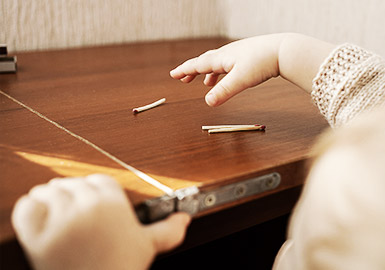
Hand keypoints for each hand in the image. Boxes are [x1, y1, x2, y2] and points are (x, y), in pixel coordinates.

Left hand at [11, 174, 190, 269]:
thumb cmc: (121, 269)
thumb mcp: (147, 248)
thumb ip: (168, 230)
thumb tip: (184, 219)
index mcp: (115, 205)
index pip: (100, 180)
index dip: (94, 189)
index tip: (92, 199)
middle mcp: (88, 207)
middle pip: (74, 183)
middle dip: (71, 192)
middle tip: (72, 207)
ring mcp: (62, 221)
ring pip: (49, 191)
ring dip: (48, 197)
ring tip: (53, 209)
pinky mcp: (39, 236)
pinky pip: (27, 208)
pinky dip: (29, 208)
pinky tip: (38, 216)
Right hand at [170, 33, 334, 106]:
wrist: (283, 50)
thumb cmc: (262, 62)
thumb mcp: (241, 80)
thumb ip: (224, 91)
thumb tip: (207, 103)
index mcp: (222, 58)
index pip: (198, 64)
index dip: (185, 70)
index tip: (173, 75)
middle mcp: (228, 53)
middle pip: (205, 62)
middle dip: (193, 71)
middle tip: (183, 79)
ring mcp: (238, 53)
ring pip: (218, 63)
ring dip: (209, 73)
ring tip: (205, 83)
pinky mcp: (249, 56)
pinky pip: (230, 64)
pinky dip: (224, 72)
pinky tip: (229, 77)